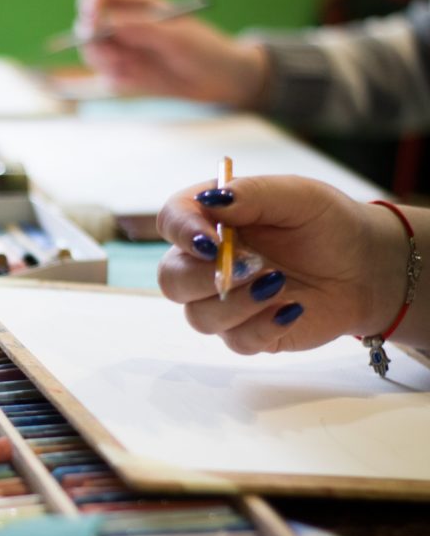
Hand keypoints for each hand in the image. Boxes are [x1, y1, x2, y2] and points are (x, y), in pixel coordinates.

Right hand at [74, 0, 268, 107]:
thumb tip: (105, 24)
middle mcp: (125, 25)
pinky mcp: (126, 74)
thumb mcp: (176, 37)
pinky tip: (144, 81)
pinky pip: (108, 78)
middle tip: (115, 58)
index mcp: (138, 4)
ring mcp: (124, 50)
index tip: (93, 22)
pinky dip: (119, 81)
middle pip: (86, 26)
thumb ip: (141, 29)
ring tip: (134, 70)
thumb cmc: (205, 49)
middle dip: (93, 43)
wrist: (220, 80)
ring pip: (93, 54)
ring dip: (106, 64)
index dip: (89, 4)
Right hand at [156, 175, 413, 353]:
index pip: (171, 221)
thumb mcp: (298, 196)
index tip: (212, 242)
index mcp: (210, 220)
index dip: (182, 233)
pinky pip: (236, 341)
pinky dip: (265, 327)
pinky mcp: (246, 332)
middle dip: (203, 278)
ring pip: (199, 316)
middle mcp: (206, 262)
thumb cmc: (326, 224)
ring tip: (281, 284)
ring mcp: (222, 301)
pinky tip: (294, 309)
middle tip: (251, 267)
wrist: (365, 268)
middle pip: (171, 279)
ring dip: (238, 304)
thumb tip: (211, 202)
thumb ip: (253, 194)